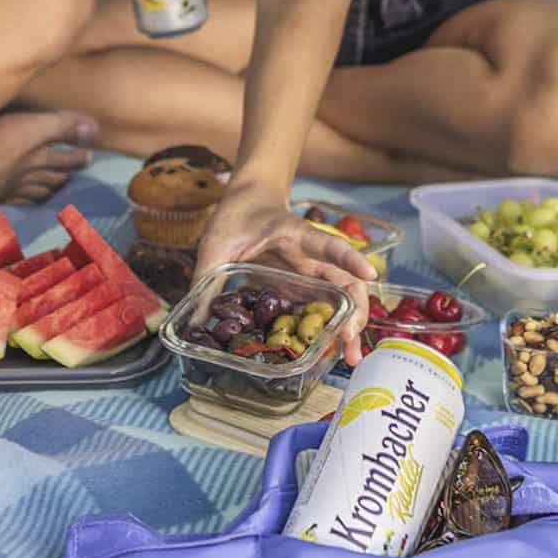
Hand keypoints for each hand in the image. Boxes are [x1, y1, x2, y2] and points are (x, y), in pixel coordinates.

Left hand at [194, 184, 375, 365]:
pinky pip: (324, 306)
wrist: (249, 199)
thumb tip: (189, 320)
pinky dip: (332, 327)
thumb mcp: (216, 244)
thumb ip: (205, 277)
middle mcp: (311, 256)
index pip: (327, 244)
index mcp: (295, 236)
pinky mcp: (304, 285)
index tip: (368, 273)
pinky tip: (332, 350)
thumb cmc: (236, 216)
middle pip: (346, 281)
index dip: (349, 257)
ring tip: (349, 358)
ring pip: (341, 298)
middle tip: (350, 344)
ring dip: (349, 326)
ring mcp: (311, 272)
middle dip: (355, 312)